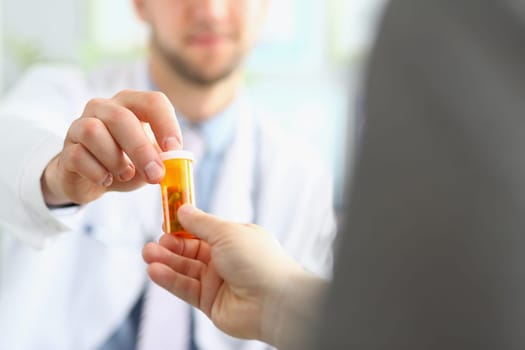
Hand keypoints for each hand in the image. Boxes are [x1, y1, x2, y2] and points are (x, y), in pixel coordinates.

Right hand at [41, 90, 181, 204]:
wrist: (91, 180)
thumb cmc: (127, 163)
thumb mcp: (150, 161)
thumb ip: (163, 159)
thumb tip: (174, 161)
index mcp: (131, 105)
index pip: (152, 101)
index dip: (166, 124)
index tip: (174, 149)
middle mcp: (104, 108)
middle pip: (121, 117)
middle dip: (141, 149)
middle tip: (155, 174)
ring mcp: (80, 126)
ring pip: (93, 131)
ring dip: (115, 159)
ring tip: (125, 174)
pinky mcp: (67, 149)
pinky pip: (78, 155)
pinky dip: (97, 172)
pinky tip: (106, 180)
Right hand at [142, 204, 305, 341]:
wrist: (274, 301)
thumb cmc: (257, 260)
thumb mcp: (226, 232)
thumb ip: (201, 223)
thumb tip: (182, 209)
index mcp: (234, 238)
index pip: (203, 230)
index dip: (183, 226)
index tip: (165, 220)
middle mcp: (226, 259)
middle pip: (191, 250)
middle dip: (170, 245)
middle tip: (153, 242)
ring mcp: (218, 281)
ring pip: (185, 269)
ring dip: (165, 261)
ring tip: (147, 253)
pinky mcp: (210, 301)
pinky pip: (185, 288)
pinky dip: (169, 279)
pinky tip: (155, 270)